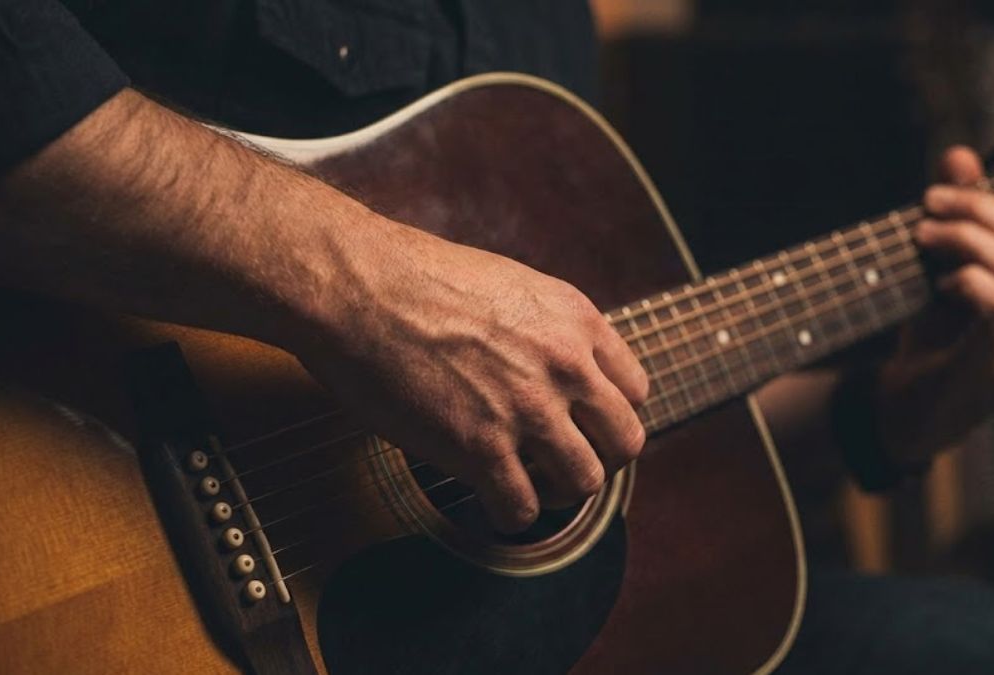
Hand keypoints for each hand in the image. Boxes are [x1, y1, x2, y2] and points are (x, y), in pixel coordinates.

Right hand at [293, 222, 648, 532]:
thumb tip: (555, 363)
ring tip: (531, 486)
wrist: (358, 287)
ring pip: (585, 482)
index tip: (583, 424)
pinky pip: (523, 510)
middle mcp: (565, 366)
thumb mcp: (511, 285)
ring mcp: (526, 410)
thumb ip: (547, 328)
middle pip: (626, 441)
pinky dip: (510, 515)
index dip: (609, 414)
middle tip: (565, 462)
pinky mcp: (480, 449)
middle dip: (600, 459)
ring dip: (560, 493)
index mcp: (576, 321)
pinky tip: (490, 501)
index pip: (635, 390)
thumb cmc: (415, 278)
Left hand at [875, 146, 993, 463]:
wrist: (909, 408)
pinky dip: (968, 281)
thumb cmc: (933, 338)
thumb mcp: (942, 268)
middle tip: (926, 207)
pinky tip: (939, 282)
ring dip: (963, 240)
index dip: (991, 198)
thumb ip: (957, 215)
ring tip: (921, 236)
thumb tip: (959, 154)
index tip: (937, 193)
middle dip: (975, 210)